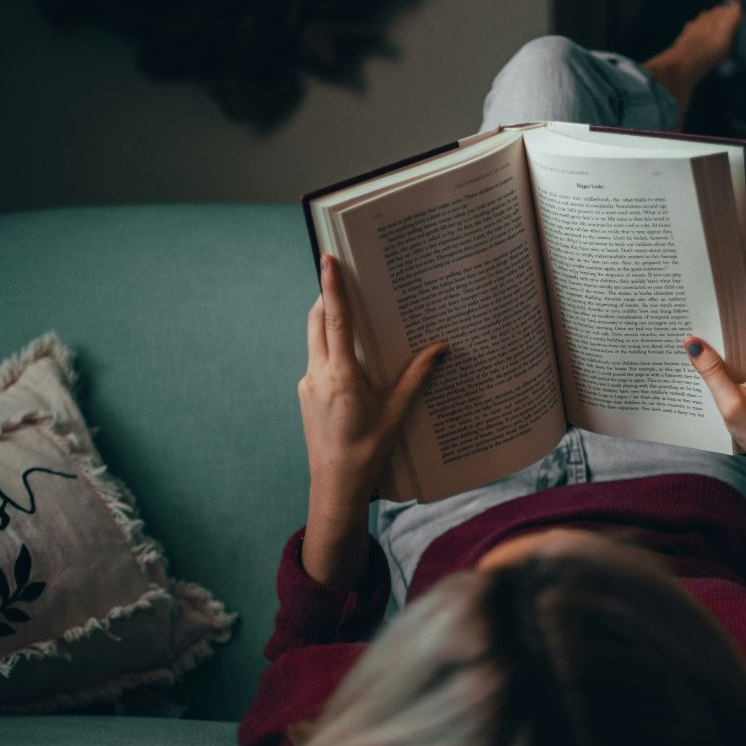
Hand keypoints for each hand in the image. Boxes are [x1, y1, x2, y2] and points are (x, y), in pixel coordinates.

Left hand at [300, 254, 445, 510]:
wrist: (335, 486)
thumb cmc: (368, 452)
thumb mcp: (397, 414)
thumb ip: (416, 377)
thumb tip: (440, 349)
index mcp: (341, 377)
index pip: (335, 320)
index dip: (332, 287)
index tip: (327, 259)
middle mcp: (318, 375)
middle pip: (317, 321)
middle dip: (327, 296)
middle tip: (341, 276)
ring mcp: (308, 384)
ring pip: (314, 340)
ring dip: (328, 322)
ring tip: (352, 314)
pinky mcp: (306, 394)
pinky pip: (316, 360)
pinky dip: (330, 349)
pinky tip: (351, 358)